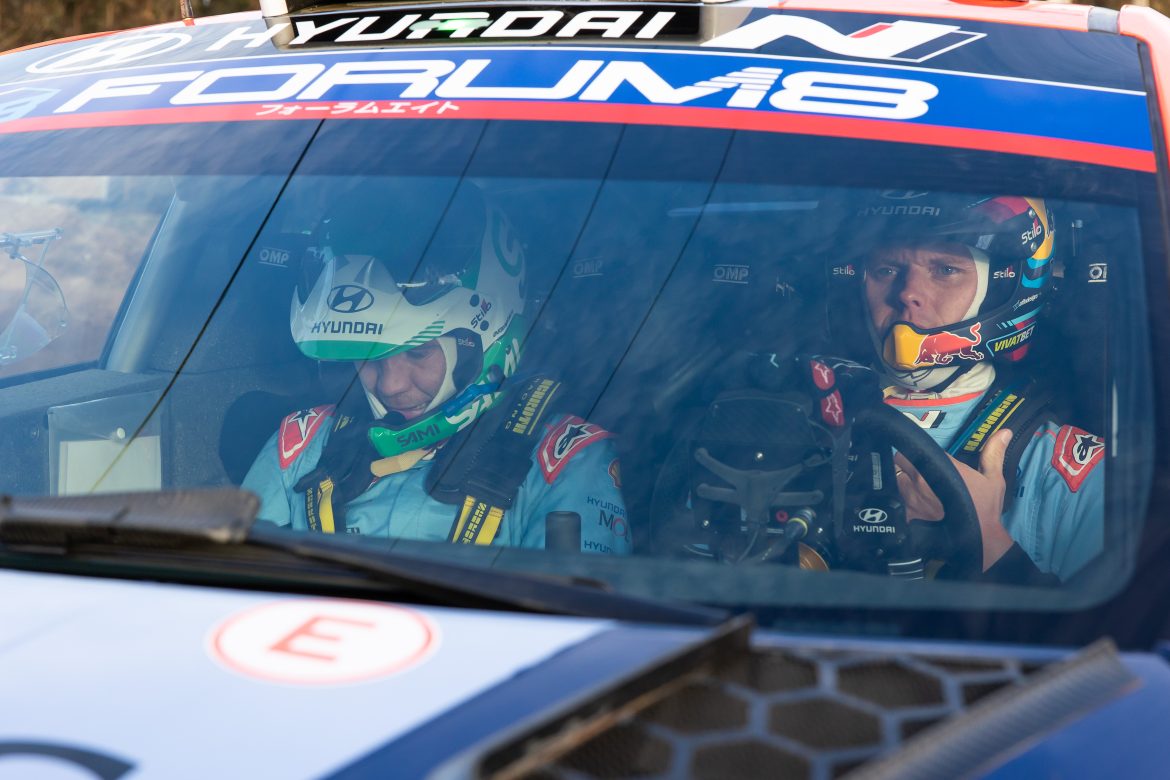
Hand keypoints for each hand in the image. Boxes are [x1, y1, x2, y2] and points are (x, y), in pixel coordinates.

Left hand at [894, 428, 1015, 571]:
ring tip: (916, 489)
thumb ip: (993, 453)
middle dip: (907, 462)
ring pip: (896, 479)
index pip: (920, 447)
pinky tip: (912, 505)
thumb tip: (1004, 432)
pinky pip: (896, 500)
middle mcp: (922, 479)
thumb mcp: (993, 479)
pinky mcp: (907, 514)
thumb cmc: (985, 509)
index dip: (922, 451)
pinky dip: (901, 500)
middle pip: (901, 460)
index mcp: (941, 466)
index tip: (926, 456)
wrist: (979, 539)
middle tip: (918, 470)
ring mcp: (911, 497)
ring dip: (903, 481)